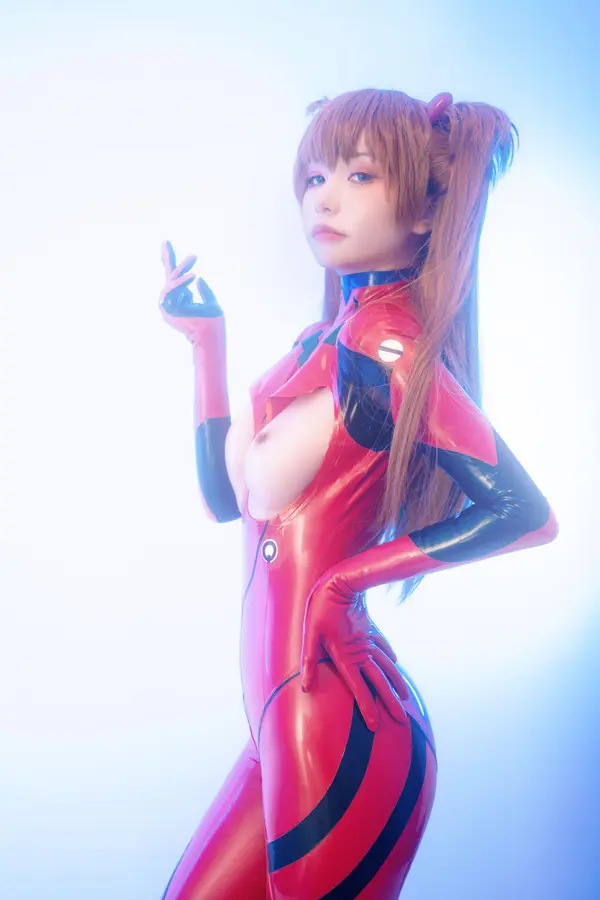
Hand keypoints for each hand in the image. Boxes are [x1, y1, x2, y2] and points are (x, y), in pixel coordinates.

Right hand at [159, 240, 222, 324]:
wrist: (210, 334)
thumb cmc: (213, 322)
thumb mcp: (212, 302)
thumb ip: (205, 291)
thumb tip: (198, 278)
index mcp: (183, 298)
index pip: (175, 276)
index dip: (170, 258)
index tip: (165, 241)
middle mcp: (172, 300)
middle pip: (170, 275)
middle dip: (174, 259)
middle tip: (187, 252)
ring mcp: (167, 305)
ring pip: (172, 280)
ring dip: (183, 270)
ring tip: (194, 262)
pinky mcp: (165, 308)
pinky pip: (170, 290)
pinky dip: (180, 282)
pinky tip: (193, 276)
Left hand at [300, 572, 408, 730]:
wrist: (341, 584)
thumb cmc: (321, 610)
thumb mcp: (310, 635)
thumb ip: (309, 661)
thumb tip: (305, 687)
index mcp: (346, 656)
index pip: (358, 687)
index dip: (367, 707)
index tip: (376, 725)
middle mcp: (362, 652)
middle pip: (379, 682)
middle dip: (390, 703)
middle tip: (402, 720)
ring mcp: (370, 641)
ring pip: (386, 666)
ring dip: (396, 683)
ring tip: (405, 698)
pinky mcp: (372, 630)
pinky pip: (384, 648)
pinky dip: (391, 658)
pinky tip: (396, 665)